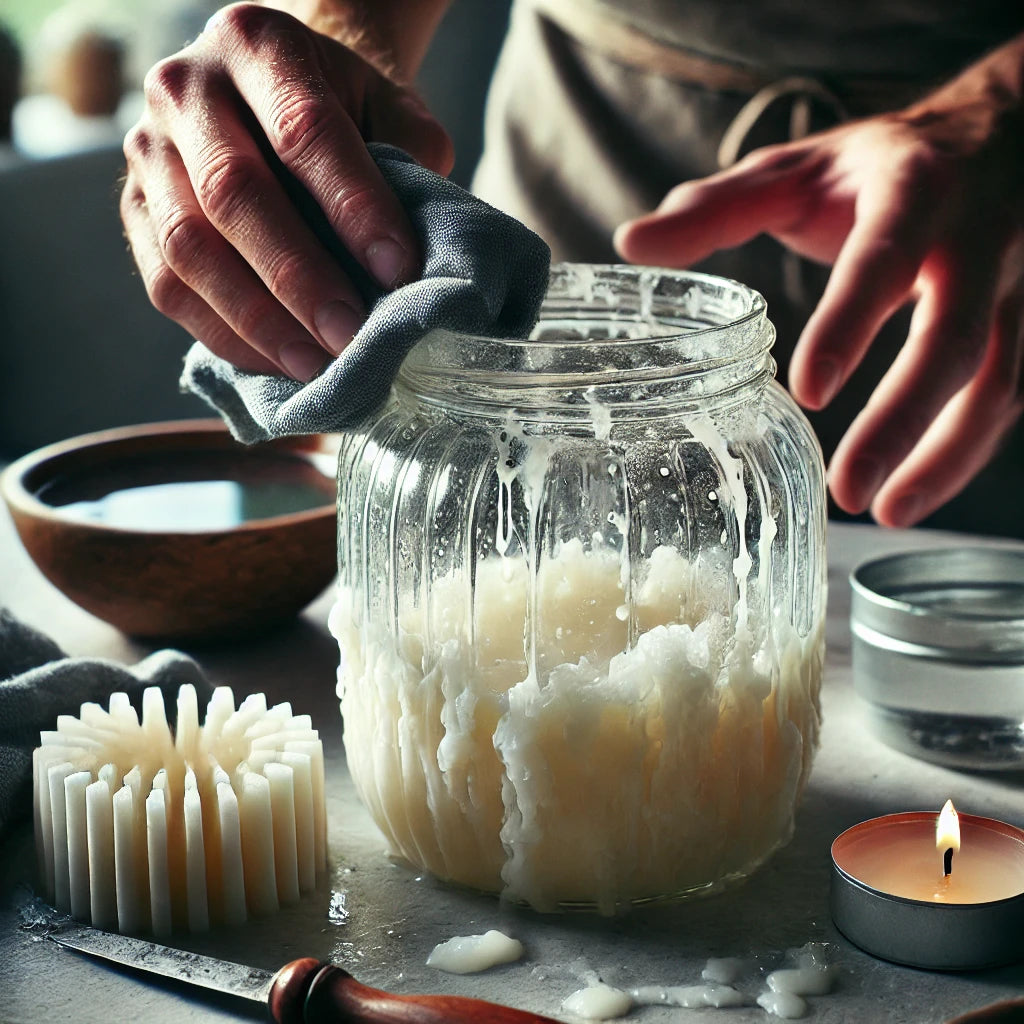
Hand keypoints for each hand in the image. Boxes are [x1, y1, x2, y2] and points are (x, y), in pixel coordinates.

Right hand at [121, 2, 452, 380]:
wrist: (273, 95)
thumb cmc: (344, 109)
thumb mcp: (389, 108)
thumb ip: (410, 159)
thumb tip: (416, 258)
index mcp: (257, 43)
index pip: (303, 128)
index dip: (353, 206)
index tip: (399, 270)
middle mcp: (186, 88)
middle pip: (233, 192)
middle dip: (299, 277)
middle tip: (350, 334)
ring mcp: (148, 151)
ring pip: (189, 247)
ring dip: (257, 319)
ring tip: (317, 363)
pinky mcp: (134, 211)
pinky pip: (166, 285)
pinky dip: (224, 334)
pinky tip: (278, 361)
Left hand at [614, 41, 1023, 527]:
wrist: (1003, 137)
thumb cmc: (879, 163)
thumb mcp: (796, 169)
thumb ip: (716, 207)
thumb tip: (630, 244)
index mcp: (914, 191)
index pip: (884, 260)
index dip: (851, 324)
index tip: (807, 390)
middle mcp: (978, 240)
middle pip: (955, 338)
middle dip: (904, 420)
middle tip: (851, 490)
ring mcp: (1015, 286)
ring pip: (998, 380)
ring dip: (948, 456)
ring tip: (889, 513)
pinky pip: (1006, 395)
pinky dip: (966, 449)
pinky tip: (919, 488)